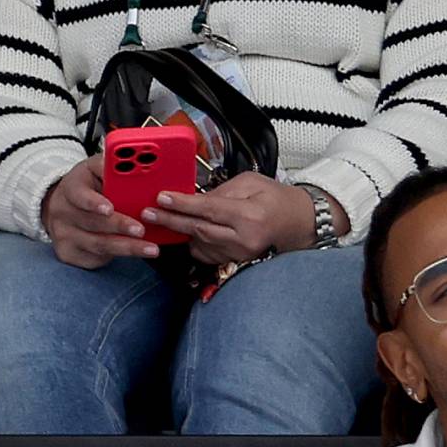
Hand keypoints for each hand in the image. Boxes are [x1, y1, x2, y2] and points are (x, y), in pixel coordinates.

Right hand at [41, 156, 158, 268]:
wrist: (62, 208)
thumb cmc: (88, 186)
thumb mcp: (95, 169)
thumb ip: (112, 166)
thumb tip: (138, 165)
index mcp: (70, 188)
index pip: (79, 195)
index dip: (94, 203)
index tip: (109, 209)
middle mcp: (62, 213)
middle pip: (92, 223)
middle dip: (119, 227)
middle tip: (141, 230)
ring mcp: (64, 236)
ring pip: (98, 244)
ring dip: (127, 247)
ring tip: (150, 248)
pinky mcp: (69, 254)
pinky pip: (95, 258)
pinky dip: (118, 257)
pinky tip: (135, 254)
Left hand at [140, 173, 326, 264]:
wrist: (297, 223)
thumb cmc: (276, 200)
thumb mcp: (251, 184)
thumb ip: (221, 191)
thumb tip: (194, 198)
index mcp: (249, 216)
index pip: (208, 210)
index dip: (182, 205)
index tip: (162, 199)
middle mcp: (243, 239)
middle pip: (198, 230)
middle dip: (171, 220)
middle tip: (149, 213)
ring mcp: (239, 255)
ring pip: (198, 244)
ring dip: (181, 231)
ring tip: (166, 219)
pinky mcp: (234, 262)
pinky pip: (205, 254)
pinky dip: (195, 242)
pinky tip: (190, 231)